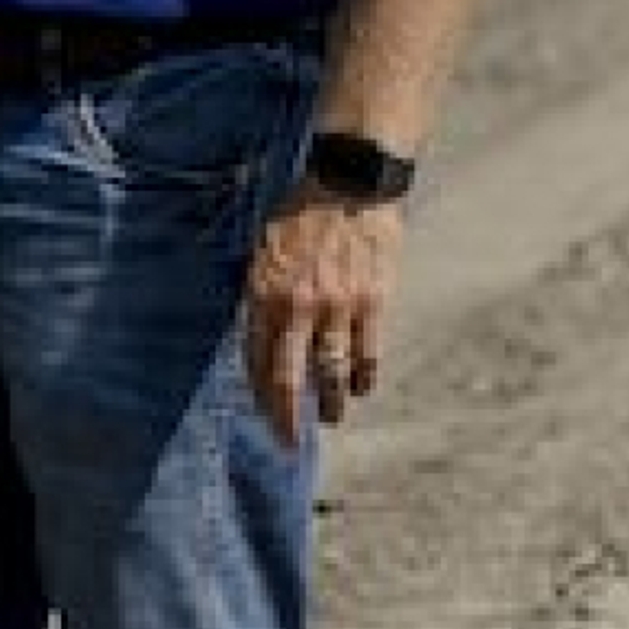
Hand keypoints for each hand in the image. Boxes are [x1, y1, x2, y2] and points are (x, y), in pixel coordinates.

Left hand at [243, 190, 402, 448]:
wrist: (348, 185)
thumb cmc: (298, 216)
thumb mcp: (263, 251)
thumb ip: (261, 295)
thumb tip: (259, 336)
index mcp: (263, 293)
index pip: (255, 359)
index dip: (260, 394)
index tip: (264, 416)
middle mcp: (297, 306)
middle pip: (289, 377)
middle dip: (287, 417)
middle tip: (289, 444)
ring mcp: (336, 306)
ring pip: (331, 372)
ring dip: (329, 403)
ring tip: (329, 419)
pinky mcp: (372, 302)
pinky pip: (367, 353)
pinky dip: (363, 376)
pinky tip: (360, 389)